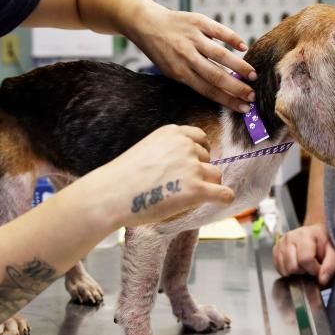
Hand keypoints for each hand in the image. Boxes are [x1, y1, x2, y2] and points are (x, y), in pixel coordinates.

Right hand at [96, 124, 234, 227]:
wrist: (111, 194)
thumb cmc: (124, 177)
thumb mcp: (148, 149)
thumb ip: (170, 150)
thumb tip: (192, 162)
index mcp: (173, 133)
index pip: (200, 139)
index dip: (198, 154)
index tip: (192, 166)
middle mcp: (186, 146)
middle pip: (208, 159)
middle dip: (199, 172)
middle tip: (178, 188)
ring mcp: (192, 167)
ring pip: (216, 176)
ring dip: (207, 186)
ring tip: (185, 197)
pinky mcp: (196, 190)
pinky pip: (224, 193)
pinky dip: (223, 198)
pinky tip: (219, 201)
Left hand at [124, 2, 256, 112]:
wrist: (146, 23)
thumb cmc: (162, 51)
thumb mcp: (171, 70)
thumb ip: (193, 78)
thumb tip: (222, 89)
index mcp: (180, 72)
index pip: (208, 90)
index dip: (228, 100)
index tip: (244, 108)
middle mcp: (186, 56)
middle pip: (216, 76)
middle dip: (237, 88)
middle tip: (253, 96)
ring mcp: (193, 38)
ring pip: (220, 55)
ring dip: (239, 66)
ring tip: (253, 75)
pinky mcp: (198, 21)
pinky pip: (219, 31)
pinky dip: (233, 38)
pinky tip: (243, 47)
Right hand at [272, 224, 334, 286]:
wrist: (316, 235)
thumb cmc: (324, 244)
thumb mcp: (333, 253)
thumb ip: (330, 266)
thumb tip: (322, 280)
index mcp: (305, 234)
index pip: (305, 259)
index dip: (313, 269)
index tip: (318, 267)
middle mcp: (290, 236)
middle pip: (292, 266)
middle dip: (303, 271)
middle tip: (310, 266)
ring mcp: (281, 242)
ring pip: (284, 269)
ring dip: (295, 271)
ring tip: (303, 265)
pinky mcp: (275, 249)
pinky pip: (277, 267)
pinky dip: (287, 270)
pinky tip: (295, 265)